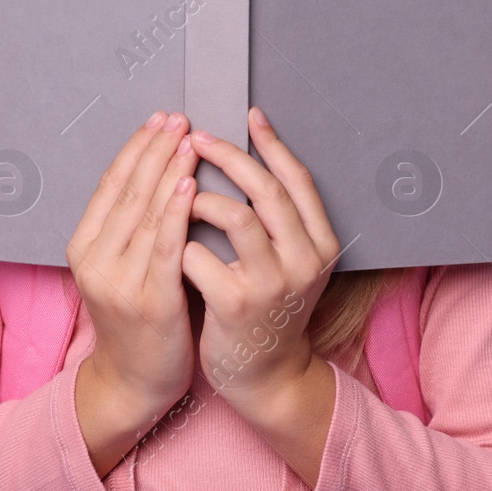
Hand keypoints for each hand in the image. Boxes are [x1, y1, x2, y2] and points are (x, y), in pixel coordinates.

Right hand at [67, 111, 200, 474]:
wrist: (136, 381)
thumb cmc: (139, 316)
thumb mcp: (122, 265)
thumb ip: (132, 224)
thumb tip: (157, 166)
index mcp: (83, 246)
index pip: (110, 184)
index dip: (136, 147)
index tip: (160, 117)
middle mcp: (95, 260)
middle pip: (127, 191)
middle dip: (155, 149)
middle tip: (179, 117)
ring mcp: (119, 282)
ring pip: (145, 213)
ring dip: (168, 171)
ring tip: (188, 139)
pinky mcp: (149, 301)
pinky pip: (165, 248)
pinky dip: (176, 213)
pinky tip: (189, 186)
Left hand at [181, 105, 342, 409]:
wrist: (265, 375)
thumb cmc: (266, 306)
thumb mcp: (288, 262)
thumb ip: (277, 220)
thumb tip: (248, 155)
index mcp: (321, 244)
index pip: (299, 180)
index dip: (273, 144)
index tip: (248, 115)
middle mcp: (304, 261)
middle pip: (268, 190)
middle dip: (229, 157)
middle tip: (196, 138)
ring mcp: (272, 284)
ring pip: (237, 217)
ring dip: (201, 198)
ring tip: (180, 193)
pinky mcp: (236, 305)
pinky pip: (200, 256)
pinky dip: (181, 242)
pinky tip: (170, 243)